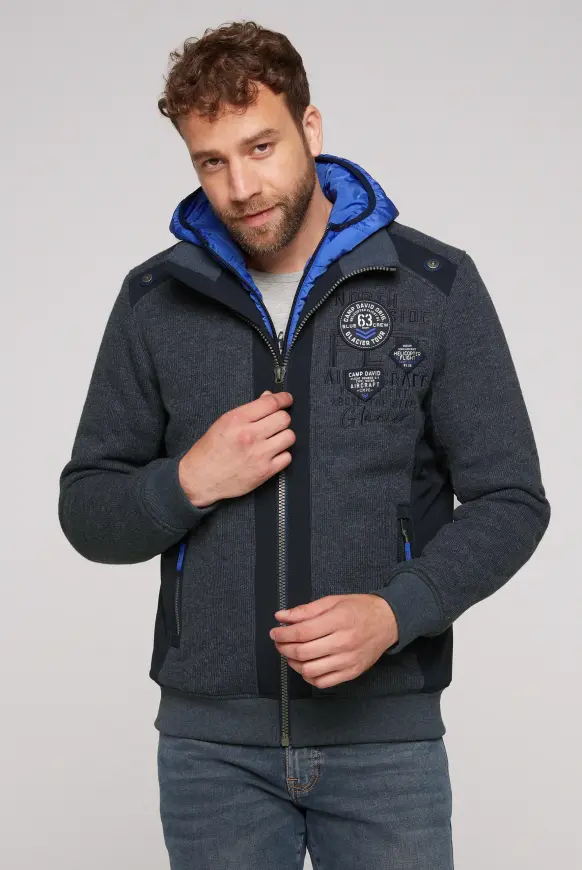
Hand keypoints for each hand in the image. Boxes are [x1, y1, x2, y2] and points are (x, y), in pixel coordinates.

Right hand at [178, 390, 294, 506]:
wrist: (201, 478)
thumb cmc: (210, 450)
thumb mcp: (224, 423)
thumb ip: (248, 411)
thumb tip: (268, 397)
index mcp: (238, 419)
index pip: (270, 403)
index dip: (283, 399)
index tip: (286, 399)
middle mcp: (250, 435)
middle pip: (284, 419)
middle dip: (282, 418)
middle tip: (276, 423)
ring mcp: (259, 454)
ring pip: (289, 437)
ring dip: (284, 436)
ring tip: (274, 439)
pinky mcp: (265, 471)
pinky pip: (287, 457)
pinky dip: (282, 455)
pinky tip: (273, 454)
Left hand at [269, 594, 398, 688]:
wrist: (388, 622)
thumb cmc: (360, 608)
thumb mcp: (333, 601)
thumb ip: (306, 610)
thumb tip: (281, 617)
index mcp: (339, 620)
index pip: (303, 632)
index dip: (283, 634)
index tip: (275, 632)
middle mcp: (344, 642)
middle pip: (304, 652)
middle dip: (284, 648)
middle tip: (279, 642)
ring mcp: (348, 660)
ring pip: (310, 670)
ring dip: (294, 663)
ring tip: (291, 654)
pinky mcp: (352, 673)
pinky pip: (323, 682)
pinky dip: (309, 676)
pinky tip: (306, 665)